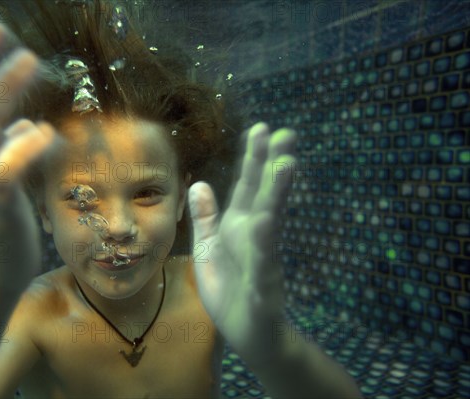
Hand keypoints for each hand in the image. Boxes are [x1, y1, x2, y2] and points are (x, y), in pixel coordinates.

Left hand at [188, 123, 296, 365]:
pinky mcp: (263, 285)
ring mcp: (263, 258)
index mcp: (240, 225)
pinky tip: (266, 222)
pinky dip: (264, 243)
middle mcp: (255, 236)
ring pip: (271, 221)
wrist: (247, 332)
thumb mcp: (209, 248)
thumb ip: (206, 217)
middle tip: (286, 133)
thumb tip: (199, 184)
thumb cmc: (229, 289)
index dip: (254, 159)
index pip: (248, 186)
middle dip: (273, 165)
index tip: (261, 129)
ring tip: (286, 165)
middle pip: (265, 195)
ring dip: (278, 194)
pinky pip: (263, 262)